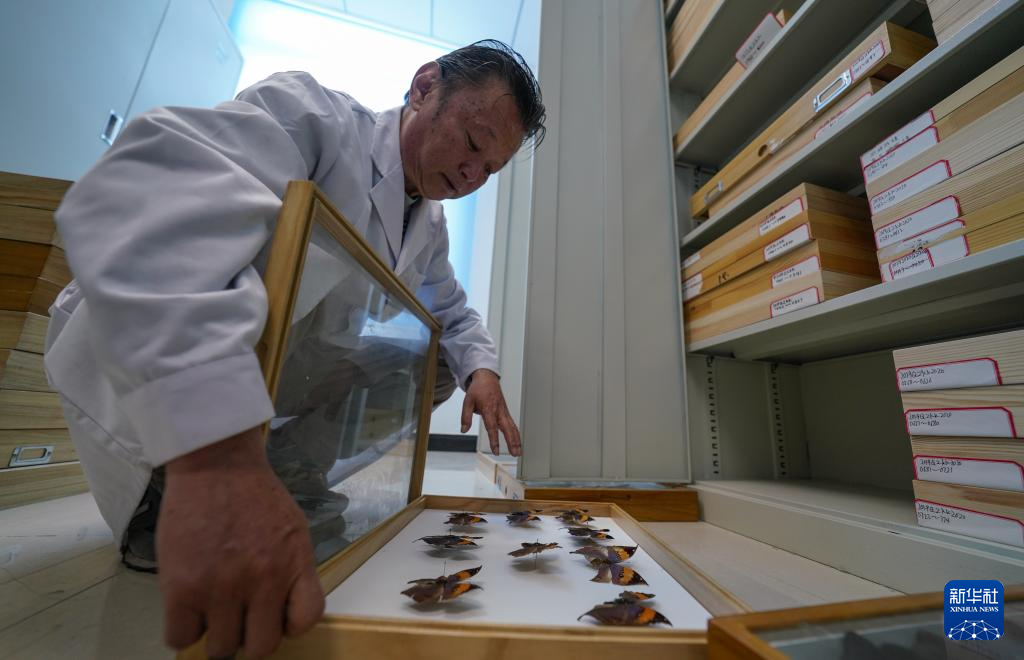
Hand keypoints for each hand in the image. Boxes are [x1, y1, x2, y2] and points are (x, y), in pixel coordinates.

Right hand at [159, 427, 323, 657]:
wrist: (215, 464)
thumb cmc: (253, 494)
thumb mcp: (292, 529)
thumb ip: (290, 569)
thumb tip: (279, 608)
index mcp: (295, 563)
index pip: (305, 620)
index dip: (288, 625)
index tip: (273, 617)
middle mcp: (264, 580)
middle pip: (261, 646)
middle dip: (249, 638)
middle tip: (237, 621)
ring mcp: (222, 587)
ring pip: (221, 648)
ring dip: (215, 636)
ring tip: (209, 613)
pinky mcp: (182, 588)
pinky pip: (181, 638)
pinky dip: (183, 632)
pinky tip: (186, 612)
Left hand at [461, 368, 521, 455]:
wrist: (487, 378)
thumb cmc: (478, 390)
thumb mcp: (467, 402)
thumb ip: (465, 417)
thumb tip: (463, 430)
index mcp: (489, 409)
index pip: (492, 428)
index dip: (495, 440)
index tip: (496, 451)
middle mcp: (499, 411)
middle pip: (507, 429)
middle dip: (512, 442)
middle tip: (515, 454)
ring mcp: (504, 412)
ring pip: (513, 428)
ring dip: (516, 440)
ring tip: (518, 452)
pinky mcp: (506, 412)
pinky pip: (513, 424)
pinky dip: (516, 434)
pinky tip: (517, 443)